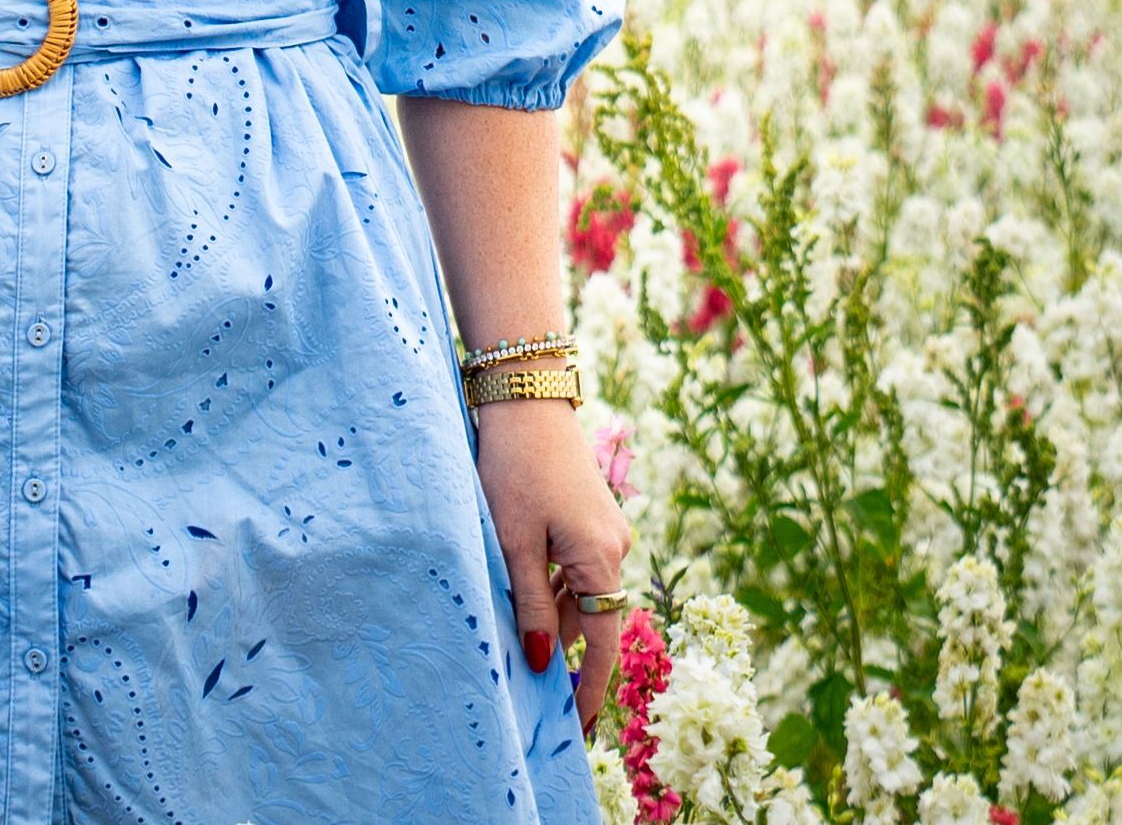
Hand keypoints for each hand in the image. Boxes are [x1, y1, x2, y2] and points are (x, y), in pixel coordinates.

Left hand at [473, 398, 631, 735]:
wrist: (527, 398)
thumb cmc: (516, 468)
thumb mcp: (515, 542)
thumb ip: (532, 605)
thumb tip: (545, 663)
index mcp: (602, 559)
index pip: (603, 644)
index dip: (590, 689)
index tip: (577, 731)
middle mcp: (615, 548)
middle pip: (592, 618)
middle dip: (564, 650)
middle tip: (527, 687)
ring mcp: (605, 530)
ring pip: (582, 591)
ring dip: (553, 613)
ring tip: (513, 633)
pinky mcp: (591, 516)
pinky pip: (577, 566)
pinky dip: (553, 584)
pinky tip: (519, 585)